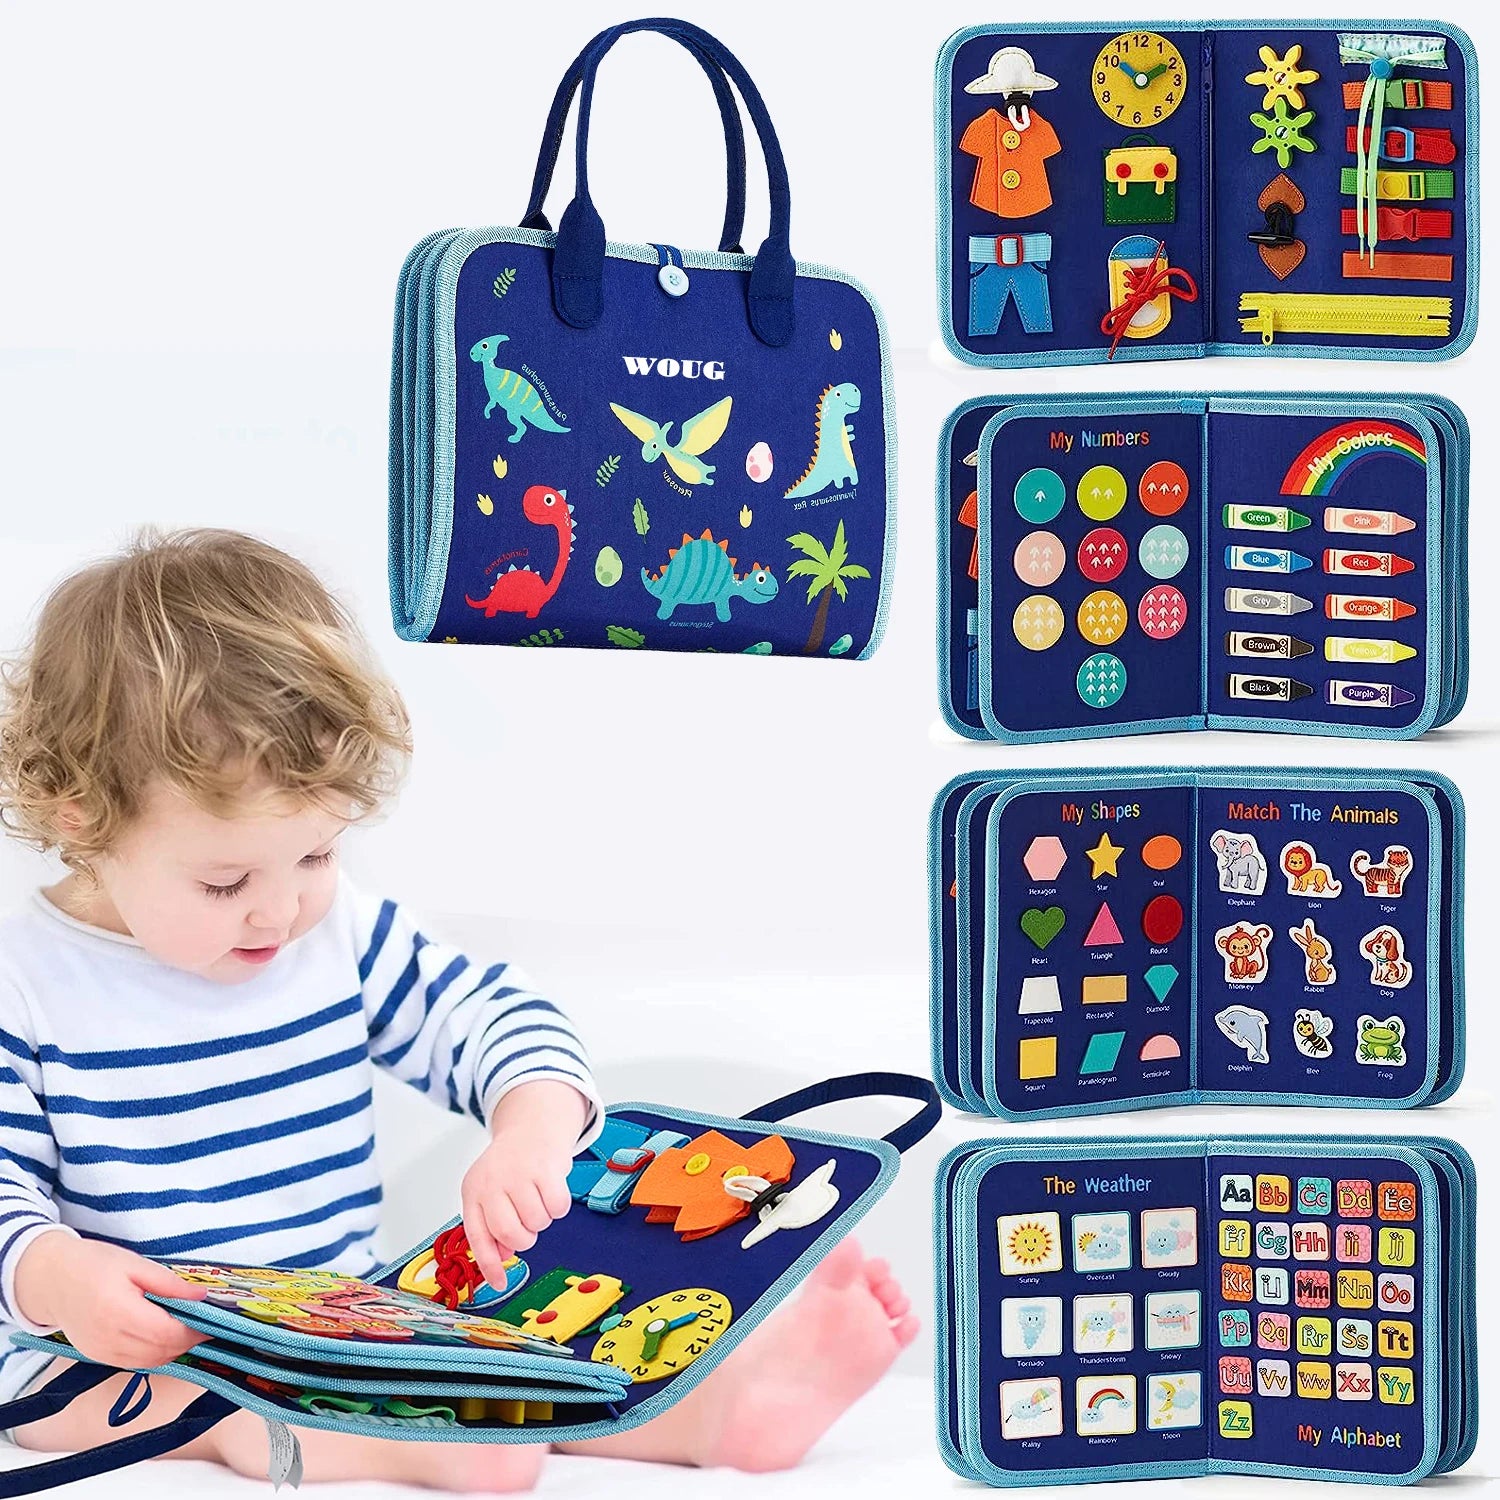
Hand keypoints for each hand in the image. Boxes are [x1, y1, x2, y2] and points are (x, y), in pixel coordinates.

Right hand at [12, 1233, 207, 1369]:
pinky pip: (134, 1363)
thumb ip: (169, 1283)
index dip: (194, 1332)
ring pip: (149, 1363)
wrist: (52, 1280)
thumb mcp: (135, 1263)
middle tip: (204, 1325)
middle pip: (160, 1352)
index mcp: (118, 1311)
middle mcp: (108, 1338)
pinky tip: (163, 1336)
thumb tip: (201, 1296)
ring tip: (187, 1330)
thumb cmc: (94, 1265)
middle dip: (187, 1342)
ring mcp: (100, 1352)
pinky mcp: (97, 1357)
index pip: (166, 1333)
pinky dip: (154, 1355)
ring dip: (172, 1350)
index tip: (213, 1323)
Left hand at [461, 1079, 589, 1287]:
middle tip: (529, 1225)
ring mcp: (518, 1172)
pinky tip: (552, 1192)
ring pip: (537, 1222)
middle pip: (511, 1234)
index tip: (499, 1284)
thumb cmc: (511, 1166)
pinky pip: (558, 1207)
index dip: (489, 1265)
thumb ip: (493, 1225)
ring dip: (543, 1219)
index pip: (477, 1236)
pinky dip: (559, 1207)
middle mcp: (492, 1181)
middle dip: (525, 1238)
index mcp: (473, 1190)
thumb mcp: (491, 1192)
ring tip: (539, 1200)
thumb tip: (503, 1258)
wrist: (532, 1125)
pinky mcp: (545, 1166)